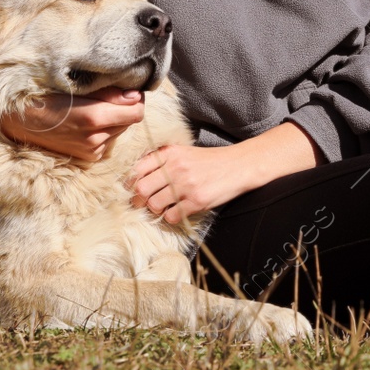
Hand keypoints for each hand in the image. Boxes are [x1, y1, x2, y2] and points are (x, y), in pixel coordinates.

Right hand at [0, 86, 143, 160]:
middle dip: (124, 108)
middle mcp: (95, 139)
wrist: (16, 122)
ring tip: (91, 108)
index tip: (127, 89)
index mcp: (93, 117)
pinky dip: (104, 130)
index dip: (136, 99)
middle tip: (105, 96)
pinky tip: (85, 122)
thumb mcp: (74, 87)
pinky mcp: (88, 158)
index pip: (136, 111)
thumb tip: (136, 95)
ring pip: (119, 130)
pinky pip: (108, 141)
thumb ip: (108, 93)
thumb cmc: (43, 97)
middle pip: (130, 121)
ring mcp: (92, 151)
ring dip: (114, 120)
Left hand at [127, 144, 250, 224]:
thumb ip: (163, 160)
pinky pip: (171, 216)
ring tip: (162, 207)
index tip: (132, 189)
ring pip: (154, 205)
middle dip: (138, 200)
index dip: (130, 182)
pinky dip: (170, 217)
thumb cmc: (210, 160)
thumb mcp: (184, 152)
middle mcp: (175, 168)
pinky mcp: (197, 201)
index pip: (138, 169)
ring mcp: (186, 185)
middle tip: (142, 203)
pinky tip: (177, 211)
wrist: (239, 165)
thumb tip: (137, 175)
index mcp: (170, 153)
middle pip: (142, 189)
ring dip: (155, 210)